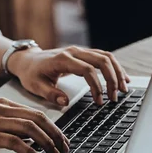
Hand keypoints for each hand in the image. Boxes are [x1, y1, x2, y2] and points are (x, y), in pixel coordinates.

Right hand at [0, 98, 69, 152]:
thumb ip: (6, 127)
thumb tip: (30, 139)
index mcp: (1, 105)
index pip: (36, 113)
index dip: (53, 127)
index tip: (61, 140)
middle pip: (38, 119)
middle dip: (56, 135)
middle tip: (65, 148)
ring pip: (31, 129)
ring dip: (48, 144)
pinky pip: (17, 143)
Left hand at [7, 46, 130, 105]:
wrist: (28, 60)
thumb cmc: (31, 73)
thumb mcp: (35, 86)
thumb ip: (50, 94)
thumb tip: (65, 102)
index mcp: (63, 59)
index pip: (87, 70)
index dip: (96, 86)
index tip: (99, 101)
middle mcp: (74, 52)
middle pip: (102, 60)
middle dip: (112, 79)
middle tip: (115, 97)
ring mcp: (80, 51)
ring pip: (106, 57)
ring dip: (117, 72)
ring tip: (123, 89)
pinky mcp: (83, 54)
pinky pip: (103, 57)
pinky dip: (115, 67)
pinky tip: (122, 78)